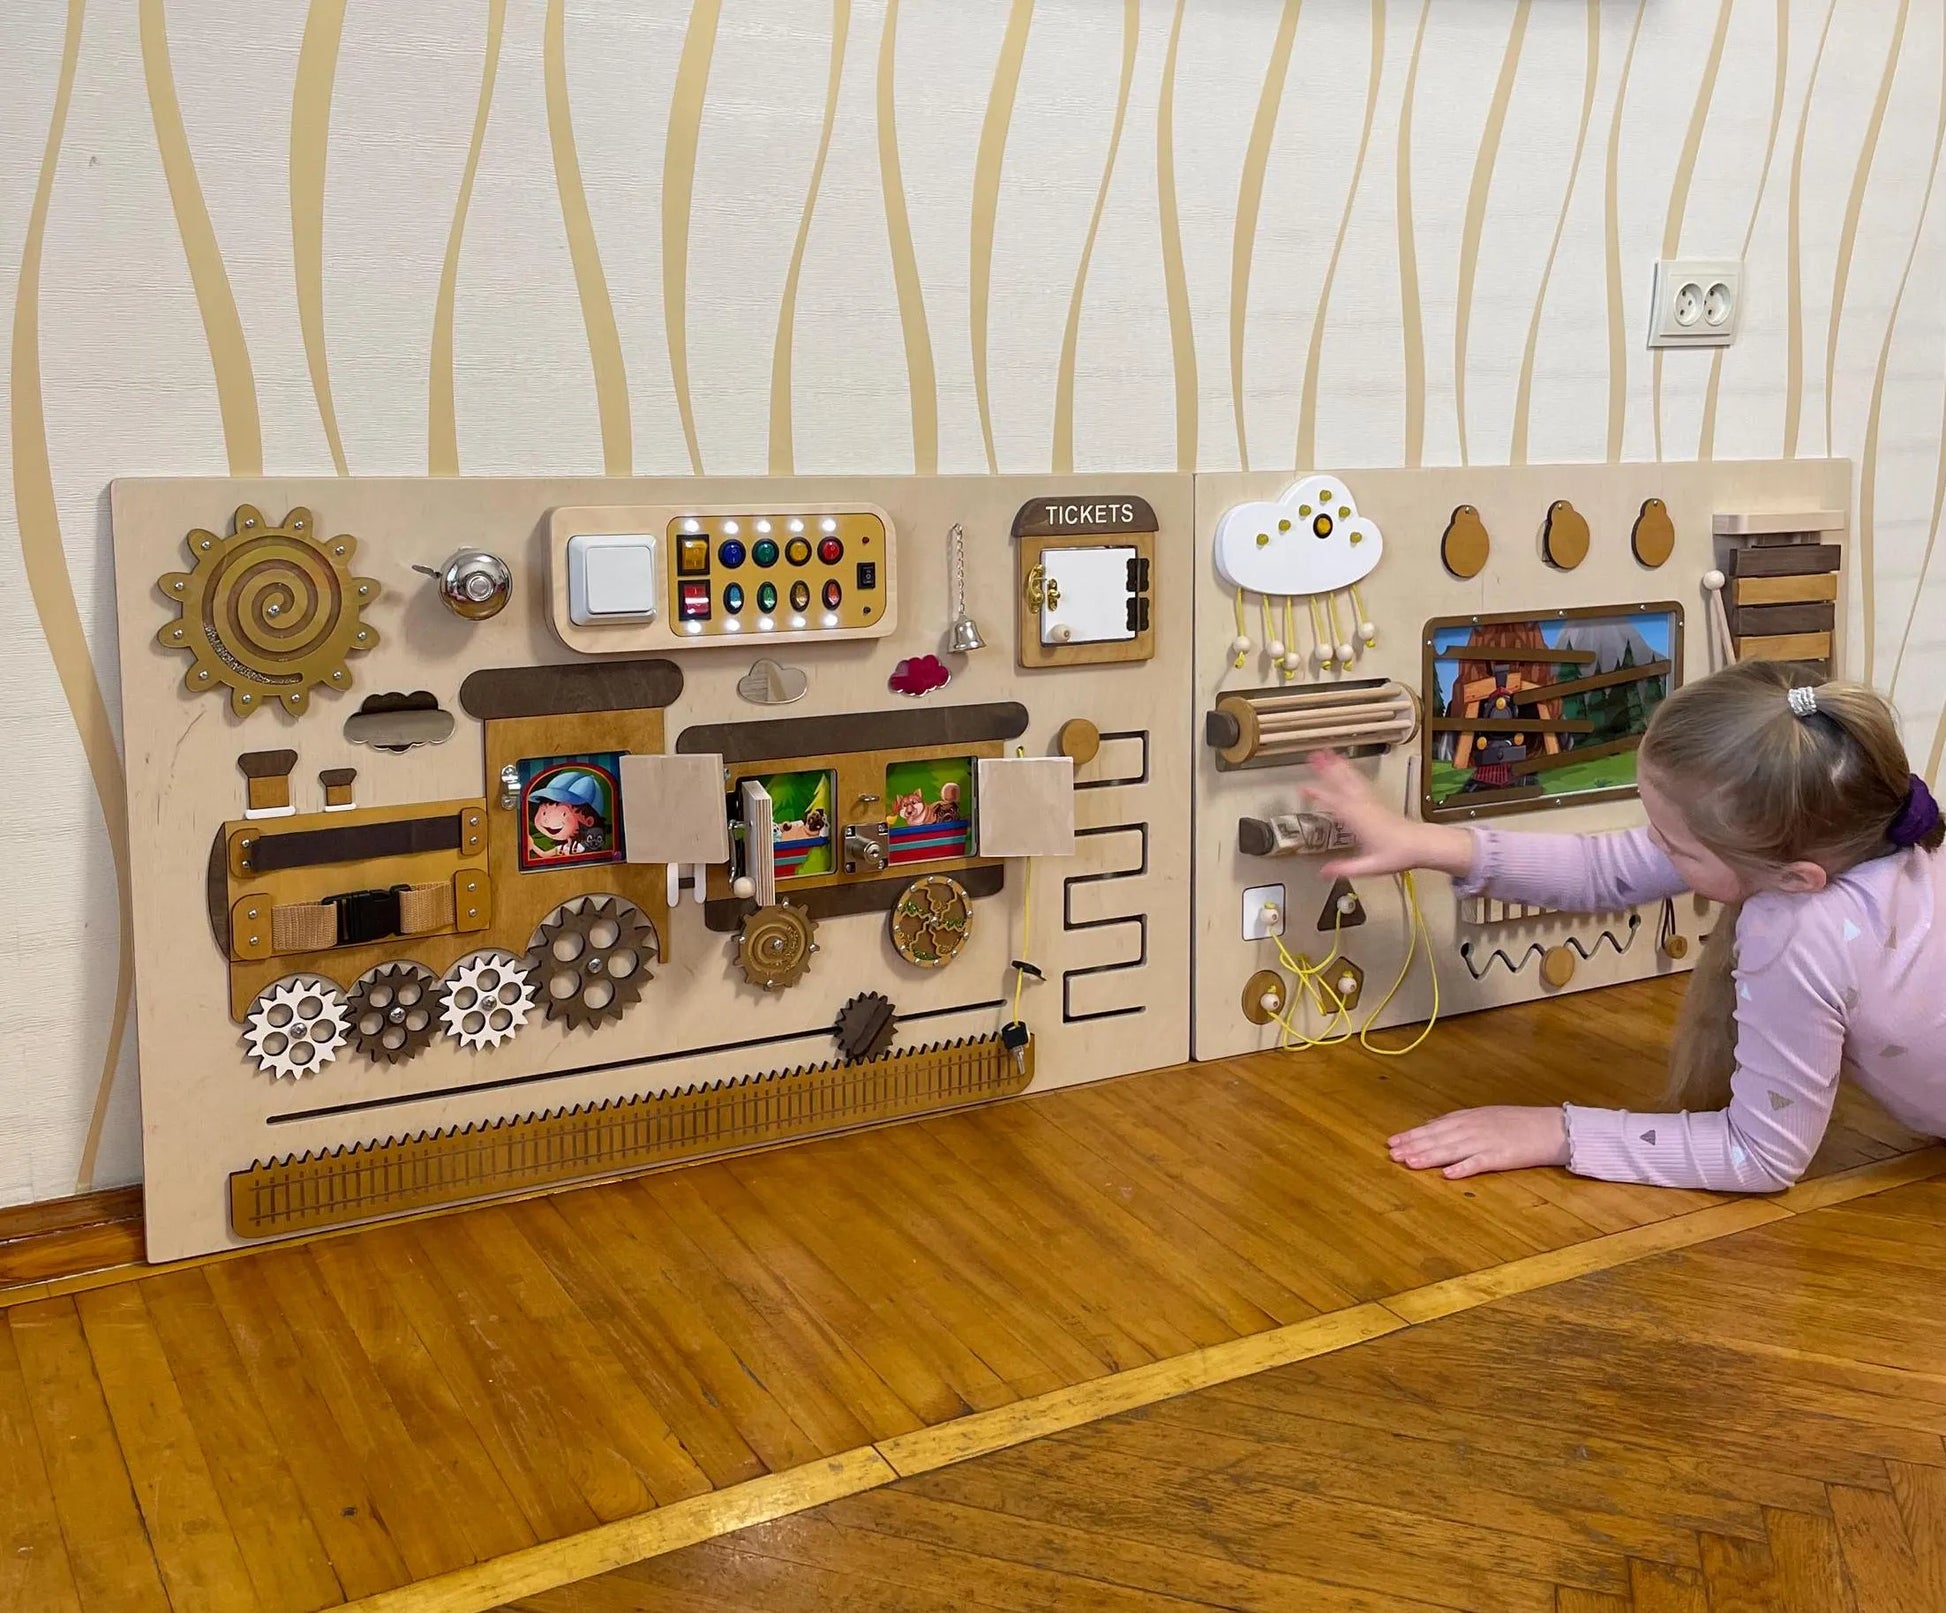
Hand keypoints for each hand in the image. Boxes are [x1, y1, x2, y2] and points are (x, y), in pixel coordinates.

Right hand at [1302, 751, 1473, 881]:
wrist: (1420, 845)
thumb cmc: (1397, 854)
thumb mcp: (1369, 866)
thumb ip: (1345, 868)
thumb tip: (1323, 872)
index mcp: (1358, 819)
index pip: (1334, 802)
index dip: (1318, 794)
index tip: (1303, 788)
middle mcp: (1363, 806)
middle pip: (1342, 782)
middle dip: (1328, 768)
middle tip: (1314, 755)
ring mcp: (1371, 801)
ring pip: (1351, 778)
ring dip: (1339, 765)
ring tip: (1328, 753)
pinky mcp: (1377, 801)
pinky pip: (1360, 781)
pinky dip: (1351, 771)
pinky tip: (1347, 767)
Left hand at [1388, 1106, 1569, 1179]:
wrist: (1551, 1127)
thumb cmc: (1518, 1123)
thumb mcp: (1485, 1116)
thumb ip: (1459, 1121)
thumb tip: (1432, 1125)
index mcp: (1469, 1118)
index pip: (1434, 1127)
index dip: (1412, 1134)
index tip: (1392, 1142)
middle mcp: (1473, 1128)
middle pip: (1438, 1138)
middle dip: (1413, 1146)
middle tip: (1392, 1154)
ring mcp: (1486, 1142)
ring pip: (1452, 1150)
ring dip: (1429, 1156)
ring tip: (1410, 1162)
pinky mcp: (1501, 1157)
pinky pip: (1479, 1163)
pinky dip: (1463, 1168)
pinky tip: (1447, 1175)